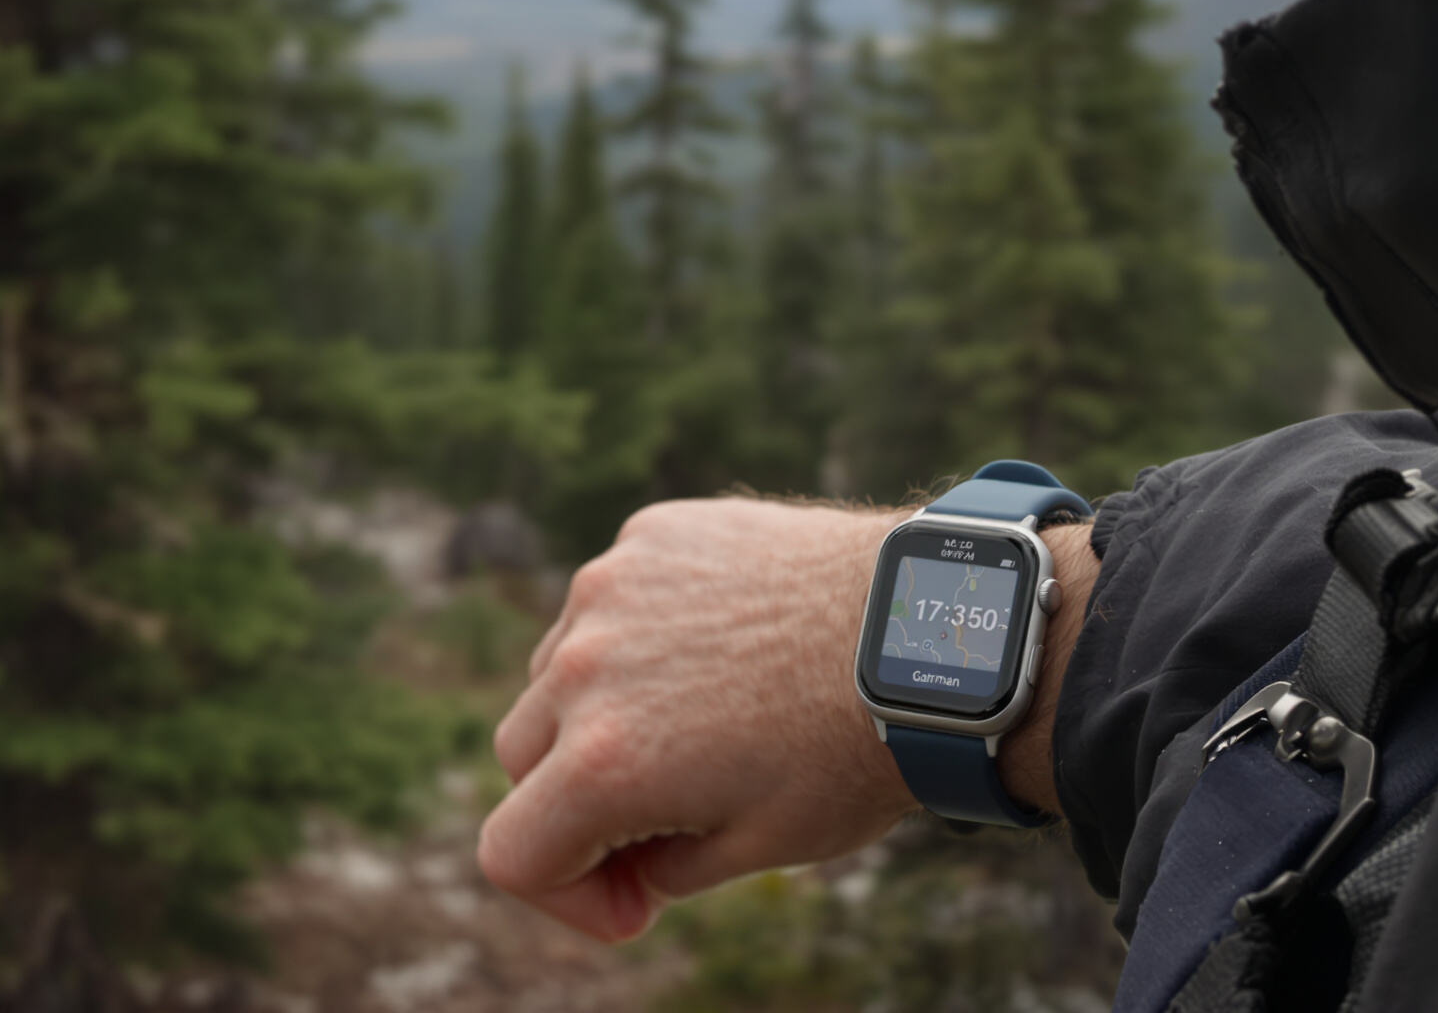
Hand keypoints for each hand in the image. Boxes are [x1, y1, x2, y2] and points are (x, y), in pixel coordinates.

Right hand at [477, 499, 914, 941]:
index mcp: (603, 764)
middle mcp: (583, 669)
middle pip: (521, 757)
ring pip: (557, 671)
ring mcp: (610, 589)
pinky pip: (609, 602)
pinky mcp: (648, 536)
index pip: (509, 852)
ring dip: (600, 708)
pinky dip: (642, 635)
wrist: (927, 630)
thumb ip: (657, 866)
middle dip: (576, 799)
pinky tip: (725, 649)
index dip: (565, 896)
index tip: (637, 901)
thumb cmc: (853, 750)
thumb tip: (619, 859)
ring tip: (706, 721)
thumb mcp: (756, 846)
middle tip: (667, 816)